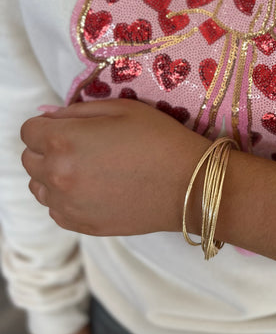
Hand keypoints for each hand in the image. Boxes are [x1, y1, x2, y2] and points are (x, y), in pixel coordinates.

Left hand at [21, 100, 208, 235]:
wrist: (188, 184)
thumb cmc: (159, 138)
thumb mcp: (122, 108)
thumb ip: (78, 110)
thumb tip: (50, 116)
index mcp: (64, 140)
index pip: (28, 130)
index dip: (46, 124)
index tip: (66, 125)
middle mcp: (57, 174)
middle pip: (29, 159)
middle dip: (47, 148)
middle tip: (80, 144)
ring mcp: (67, 204)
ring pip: (38, 187)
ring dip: (52, 174)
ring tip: (85, 168)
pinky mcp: (80, 225)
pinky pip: (55, 209)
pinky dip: (64, 198)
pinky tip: (91, 188)